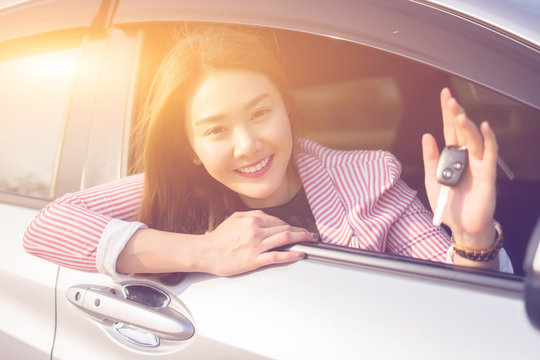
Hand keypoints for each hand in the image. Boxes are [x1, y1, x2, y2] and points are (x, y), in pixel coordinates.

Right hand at [198, 210, 317, 275]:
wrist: (206, 253)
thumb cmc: (218, 238)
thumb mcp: (235, 219)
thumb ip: (252, 216)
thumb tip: (267, 218)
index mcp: (251, 220)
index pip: (277, 221)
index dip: (290, 225)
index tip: (296, 229)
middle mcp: (256, 231)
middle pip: (284, 229)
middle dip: (301, 231)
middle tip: (310, 235)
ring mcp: (256, 246)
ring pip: (284, 239)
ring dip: (300, 239)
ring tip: (309, 241)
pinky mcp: (254, 260)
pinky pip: (276, 256)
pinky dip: (290, 254)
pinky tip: (299, 254)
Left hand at [422, 88, 497, 249]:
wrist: (462, 226)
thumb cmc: (449, 205)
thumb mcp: (432, 180)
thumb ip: (430, 158)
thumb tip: (426, 135)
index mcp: (451, 156)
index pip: (448, 129)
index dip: (446, 112)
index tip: (444, 94)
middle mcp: (465, 156)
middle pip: (461, 130)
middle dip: (455, 113)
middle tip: (449, 98)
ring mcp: (477, 163)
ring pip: (474, 138)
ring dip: (466, 125)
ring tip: (458, 113)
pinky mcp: (488, 173)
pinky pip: (489, 153)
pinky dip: (489, 139)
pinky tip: (484, 126)